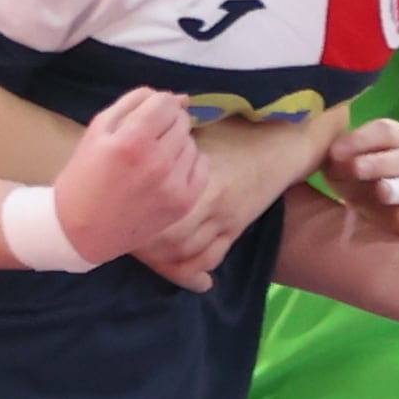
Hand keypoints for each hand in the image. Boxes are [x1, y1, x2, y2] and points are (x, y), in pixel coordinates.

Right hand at [52, 87, 215, 277]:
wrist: (80, 231)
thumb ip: (134, 102)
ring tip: (152, 161)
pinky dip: (188, 164)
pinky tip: (167, 173)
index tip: (143, 119)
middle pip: (181, 121)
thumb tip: (179, 97)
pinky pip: (202, 166)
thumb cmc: (83, 177)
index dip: (155, 105)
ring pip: (191, 143)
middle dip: (165, 124)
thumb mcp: (97, 130)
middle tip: (144, 142)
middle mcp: (157, 161)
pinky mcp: (184, 203)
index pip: (166, 102)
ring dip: (175, 144)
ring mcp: (173, 184)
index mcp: (131, 141)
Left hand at [140, 107, 352, 284]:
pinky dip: (192, 268)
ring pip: (186, 253)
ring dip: (163, 259)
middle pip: (167, 239)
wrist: (284, 143)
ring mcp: (226, 220)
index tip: (114, 213)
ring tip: (143, 251)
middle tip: (123, 237)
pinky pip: (211, 257)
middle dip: (142, 244)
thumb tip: (130, 146)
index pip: (158, 210)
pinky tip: (179, 268)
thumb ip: (167, 142)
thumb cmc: (236, 130)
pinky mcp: (236, 229)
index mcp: (199, 178)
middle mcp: (212, 205)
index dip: (133, 217)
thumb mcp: (199, 131)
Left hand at [322, 118, 398, 239]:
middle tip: (355, 168)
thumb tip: (321, 150)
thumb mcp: (345, 161)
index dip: (361, 139)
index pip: (386, 132)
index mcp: (398, 141)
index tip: (334, 150)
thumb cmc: (362, 175)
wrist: (392, 200)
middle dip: (379, 163)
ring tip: (382, 191)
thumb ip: (336, 156)